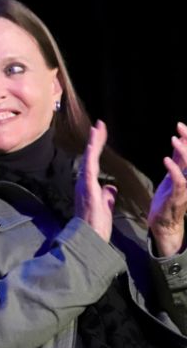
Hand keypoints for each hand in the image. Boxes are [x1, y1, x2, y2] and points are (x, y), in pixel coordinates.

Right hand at [75, 120, 116, 241]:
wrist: (89, 236)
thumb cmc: (96, 224)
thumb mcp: (105, 206)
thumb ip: (107, 194)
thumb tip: (111, 186)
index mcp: (89, 185)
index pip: (94, 162)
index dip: (98, 147)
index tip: (101, 133)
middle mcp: (84, 182)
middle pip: (90, 157)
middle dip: (95, 140)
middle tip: (99, 124)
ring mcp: (84, 184)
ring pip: (89, 159)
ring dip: (94, 144)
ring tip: (98, 129)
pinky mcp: (88, 188)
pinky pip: (90, 169)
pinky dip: (92, 157)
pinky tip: (94, 146)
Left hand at [148, 121, 186, 256]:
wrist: (163, 222)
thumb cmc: (168, 197)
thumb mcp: (173, 174)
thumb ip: (177, 159)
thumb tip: (179, 140)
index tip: (180, 125)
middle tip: (180, 127)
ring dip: (183, 152)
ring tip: (173, 139)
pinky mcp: (178, 197)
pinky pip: (180, 181)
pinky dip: (174, 169)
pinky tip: (166, 159)